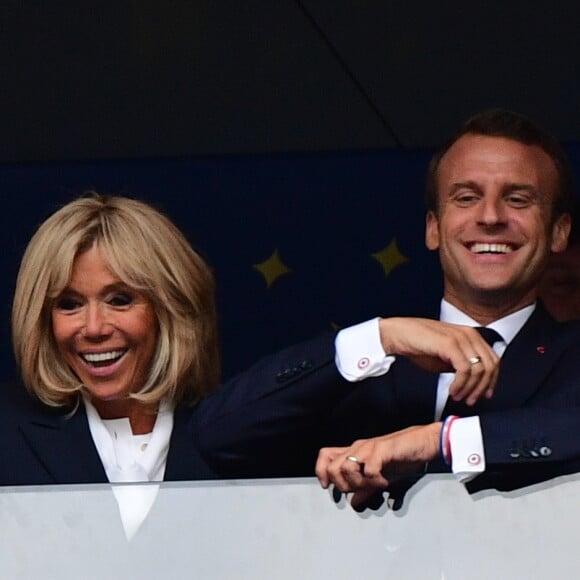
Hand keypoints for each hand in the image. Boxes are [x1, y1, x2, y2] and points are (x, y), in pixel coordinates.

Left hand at [315, 423, 441, 508]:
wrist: (422, 442)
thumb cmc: (400, 457)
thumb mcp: (379, 475)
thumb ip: (365, 488)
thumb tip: (353, 503)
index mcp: (353, 452)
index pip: (325, 456)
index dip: (321, 472)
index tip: (329, 487)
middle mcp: (357, 448)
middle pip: (333, 468)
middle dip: (343, 485)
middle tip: (360, 489)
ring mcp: (369, 447)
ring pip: (346, 467)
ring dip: (358, 483)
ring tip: (373, 485)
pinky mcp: (382, 450)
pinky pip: (369, 469)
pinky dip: (375, 481)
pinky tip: (384, 483)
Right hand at [379, 318, 499, 404]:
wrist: (399, 334)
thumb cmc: (419, 344)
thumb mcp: (446, 357)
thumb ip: (461, 366)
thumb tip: (473, 383)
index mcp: (471, 335)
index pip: (493, 360)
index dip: (492, 381)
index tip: (485, 394)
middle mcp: (469, 334)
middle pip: (490, 366)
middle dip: (482, 388)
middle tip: (470, 400)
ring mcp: (460, 338)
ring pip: (479, 370)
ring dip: (470, 388)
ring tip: (458, 396)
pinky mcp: (450, 344)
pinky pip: (464, 370)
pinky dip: (460, 384)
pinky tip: (452, 390)